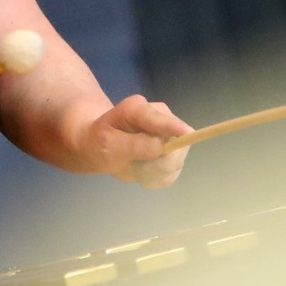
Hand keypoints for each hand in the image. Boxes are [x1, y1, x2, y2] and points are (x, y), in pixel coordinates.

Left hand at [75, 95, 193, 188]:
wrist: (98, 145)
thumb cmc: (98, 141)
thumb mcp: (108, 143)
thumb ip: (134, 144)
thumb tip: (160, 147)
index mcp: (139, 108)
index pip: (163, 119)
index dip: (175, 128)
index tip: (186, 134)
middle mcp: (160, 115)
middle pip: (177, 144)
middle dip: (158, 164)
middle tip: (137, 169)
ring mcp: (169, 132)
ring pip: (176, 161)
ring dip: (154, 172)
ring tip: (134, 168)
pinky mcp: (173, 149)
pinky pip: (173, 171)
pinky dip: (157, 177)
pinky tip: (142, 172)